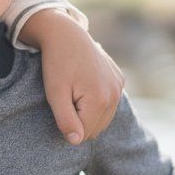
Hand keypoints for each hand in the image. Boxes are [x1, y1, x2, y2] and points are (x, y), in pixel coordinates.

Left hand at [25, 9, 123, 144]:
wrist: (66, 34)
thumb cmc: (57, 64)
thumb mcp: (55, 93)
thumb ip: (66, 119)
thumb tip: (76, 141)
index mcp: (100, 101)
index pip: (84, 134)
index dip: (68, 125)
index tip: (59, 107)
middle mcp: (114, 95)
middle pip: (96, 127)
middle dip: (79, 120)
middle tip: (66, 100)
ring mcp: (119, 86)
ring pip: (103, 117)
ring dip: (88, 112)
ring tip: (74, 93)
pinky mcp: (119, 79)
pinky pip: (109, 102)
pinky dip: (97, 101)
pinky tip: (84, 86)